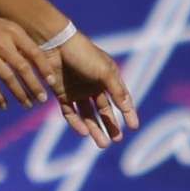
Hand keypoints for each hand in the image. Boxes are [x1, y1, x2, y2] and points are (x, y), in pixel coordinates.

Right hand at [0, 6, 59, 114]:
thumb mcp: (6, 29)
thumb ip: (21, 45)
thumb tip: (41, 67)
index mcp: (12, 33)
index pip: (34, 53)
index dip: (45, 69)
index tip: (53, 83)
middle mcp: (0, 42)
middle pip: (22, 68)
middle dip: (34, 86)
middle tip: (42, 99)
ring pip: (7, 78)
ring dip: (19, 94)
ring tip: (28, 104)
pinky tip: (4, 106)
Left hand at [49, 34, 138, 148]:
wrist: (55, 45)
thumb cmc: (83, 54)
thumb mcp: (104, 71)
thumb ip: (116, 90)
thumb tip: (128, 107)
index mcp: (107, 77)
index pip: (120, 98)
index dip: (128, 112)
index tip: (134, 127)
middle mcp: (93, 86)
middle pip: (104, 110)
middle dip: (111, 125)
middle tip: (117, 140)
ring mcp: (77, 91)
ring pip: (88, 115)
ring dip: (95, 129)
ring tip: (103, 144)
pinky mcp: (62, 94)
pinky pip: (71, 113)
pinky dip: (77, 123)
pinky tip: (84, 133)